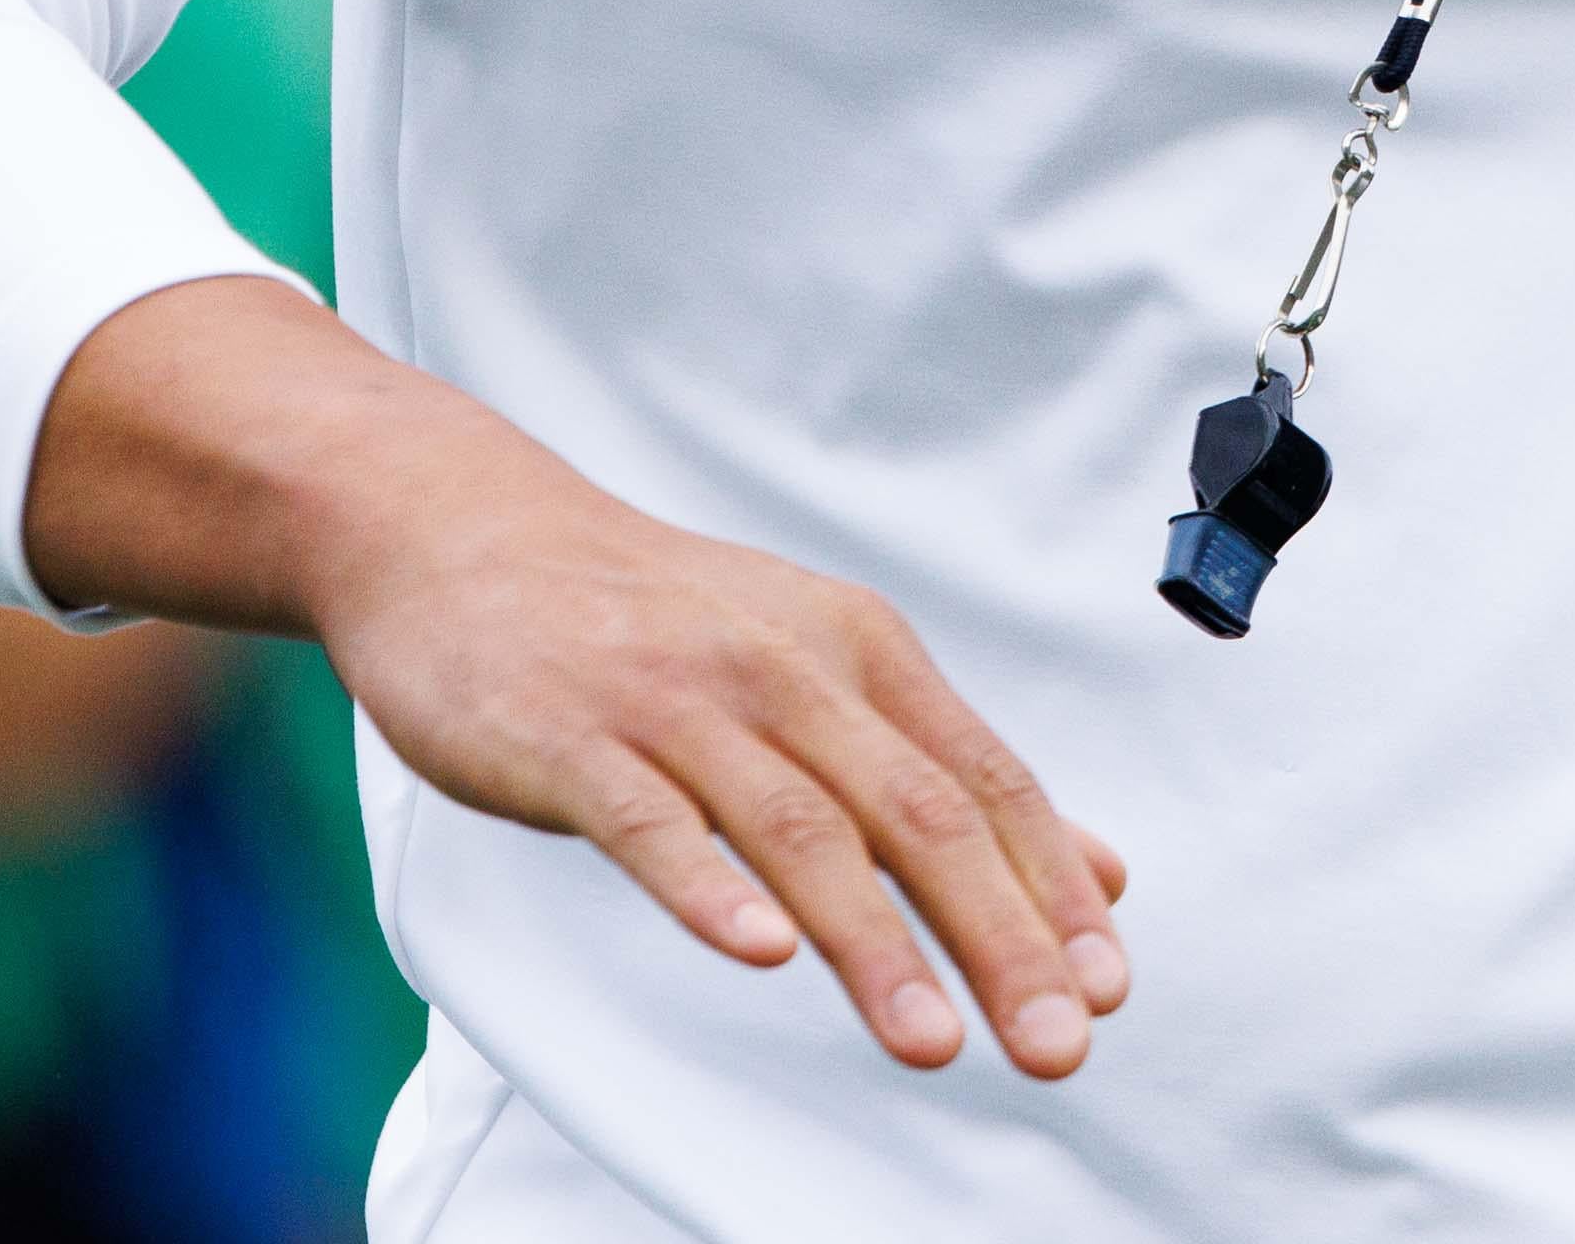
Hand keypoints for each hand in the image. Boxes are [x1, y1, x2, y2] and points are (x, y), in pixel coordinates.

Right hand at [31, 273, 1132, 1078]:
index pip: (983, 781)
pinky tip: (757, 953)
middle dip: (999, 936)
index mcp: (859, 652)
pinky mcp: (571, 738)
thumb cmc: (656, 622)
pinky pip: (647, 822)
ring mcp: (677, 701)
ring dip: (875, 944)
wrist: (467, 532)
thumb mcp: (818, 668)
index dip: (1052, 886)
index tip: (1108, 985)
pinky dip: (707, 889)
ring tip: (935, 1043)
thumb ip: (942, 771)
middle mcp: (786, 669)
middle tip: (1058, 1042)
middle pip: (917, 813)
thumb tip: (1098, 869)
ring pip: (800, 829)